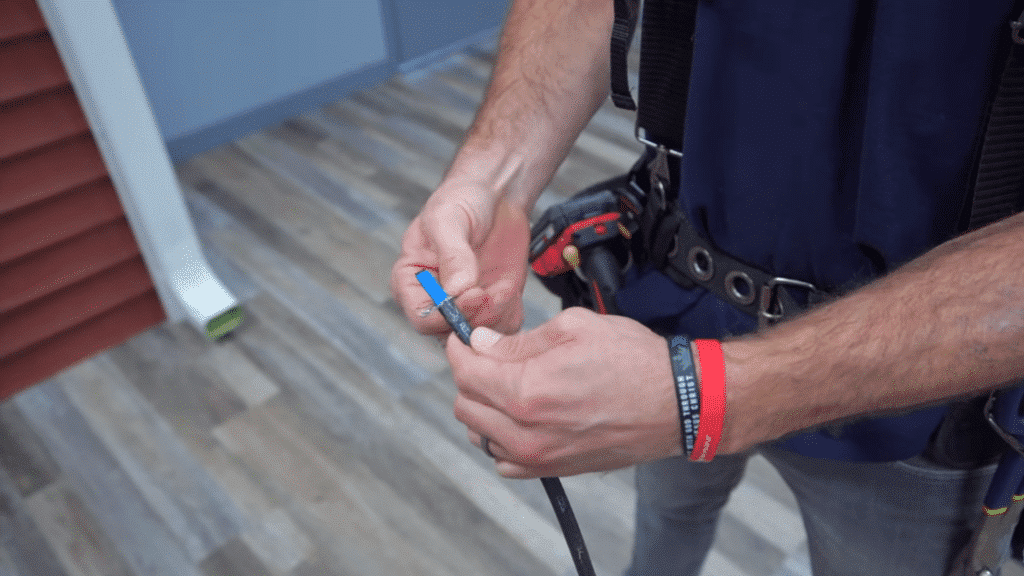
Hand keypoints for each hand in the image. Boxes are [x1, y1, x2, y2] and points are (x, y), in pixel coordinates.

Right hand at [391, 188, 529, 337]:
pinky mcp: (493, 304)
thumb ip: (452, 255)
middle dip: (476, 318)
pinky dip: (511, 312)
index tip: (473, 293)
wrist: (495, 195)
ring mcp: (465, 305)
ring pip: (479, 335)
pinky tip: (510, 287)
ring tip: (505, 286)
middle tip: (494, 293)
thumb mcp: (448, 219)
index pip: (421, 318)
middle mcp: (436, 300)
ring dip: (497, 315)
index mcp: (411, 281)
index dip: (447, 315)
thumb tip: (455, 291)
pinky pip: (504, 326)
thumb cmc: (461, 200)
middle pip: (450, 333)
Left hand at [447, 307, 682, 477]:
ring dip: (482, 408)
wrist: (676, 404)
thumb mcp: (574, 328)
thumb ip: (520, 341)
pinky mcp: (553, 470)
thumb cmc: (633, 361)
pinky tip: (521, 417)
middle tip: (489, 357)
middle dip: (469, 376)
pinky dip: (501, 440)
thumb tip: (483, 344)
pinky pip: (504, 461)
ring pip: (479, 435)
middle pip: (465, 404)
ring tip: (506, 385)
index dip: (459, 349)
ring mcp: (538, 456)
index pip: (465, 372)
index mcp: (527, 390)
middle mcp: (526, 431)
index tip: (464, 339)